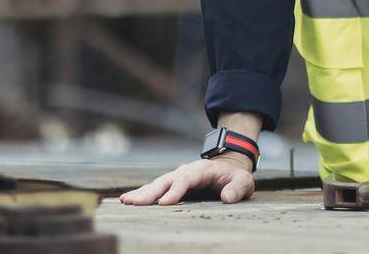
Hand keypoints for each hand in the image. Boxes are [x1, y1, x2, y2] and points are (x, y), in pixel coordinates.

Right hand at [118, 154, 253, 205]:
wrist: (229, 165)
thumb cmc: (235, 175)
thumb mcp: (243, 181)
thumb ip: (237, 188)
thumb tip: (228, 198)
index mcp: (202, 170)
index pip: (187, 179)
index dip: (176, 190)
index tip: (164, 203)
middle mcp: (186, 171)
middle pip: (166, 180)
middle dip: (151, 192)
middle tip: (135, 203)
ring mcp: (177, 176)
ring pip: (157, 184)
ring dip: (142, 193)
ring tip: (126, 201)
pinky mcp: (172, 184)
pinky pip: (155, 188)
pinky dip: (141, 193)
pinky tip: (127, 200)